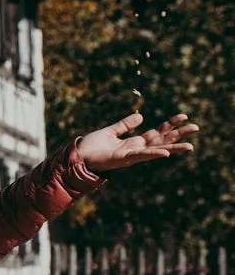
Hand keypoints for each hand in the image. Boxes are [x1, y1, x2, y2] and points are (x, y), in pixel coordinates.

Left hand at [75, 113, 198, 172]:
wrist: (77, 156)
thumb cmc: (91, 146)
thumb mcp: (111, 131)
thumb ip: (125, 125)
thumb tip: (141, 117)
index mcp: (134, 142)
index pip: (158, 132)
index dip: (171, 124)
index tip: (184, 115)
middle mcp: (136, 149)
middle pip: (162, 141)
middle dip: (179, 135)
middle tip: (196, 127)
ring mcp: (131, 155)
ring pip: (156, 150)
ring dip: (173, 147)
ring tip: (190, 146)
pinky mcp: (123, 159)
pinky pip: (141, 156)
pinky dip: (153, 154)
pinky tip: (165, 153)